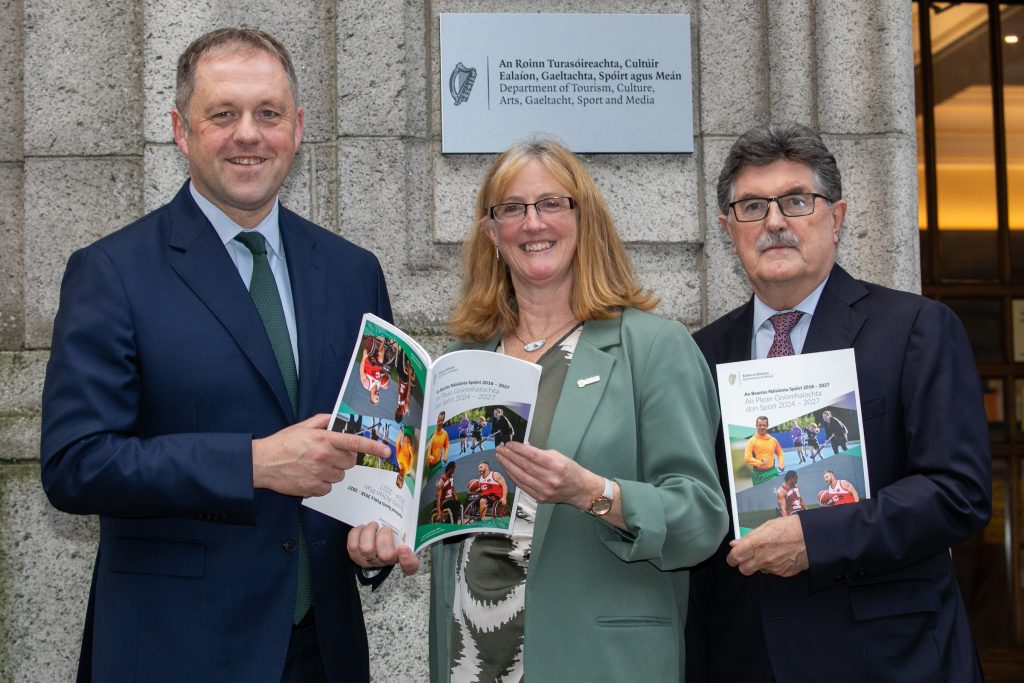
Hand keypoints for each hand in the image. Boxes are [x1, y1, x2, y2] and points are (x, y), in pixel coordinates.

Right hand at [252, 414, 390, 496]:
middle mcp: (324, 456)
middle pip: (350, 462)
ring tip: (314, 465)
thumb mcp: (303, 426)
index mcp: (324, 439)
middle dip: (343, 459)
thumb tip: (340, 419)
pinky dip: (322, 484)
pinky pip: (328, 488)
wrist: (262, 463)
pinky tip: (309, 476)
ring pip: (340, 476)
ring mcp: (319, 474)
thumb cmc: (282, 443)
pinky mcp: (312, 488)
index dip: (373, 447)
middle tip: (327, 455)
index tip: (386, 451)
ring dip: (332, 472)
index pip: (355, 443)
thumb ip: (324, 420)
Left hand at [347, 522, 419, 575]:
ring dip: (369, 532)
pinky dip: (357, 532)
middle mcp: (386, 562)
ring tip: (373, 526)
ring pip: (367, 549)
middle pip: (386, 555)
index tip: (403, 547)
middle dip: (384, 536)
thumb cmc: (388, 532)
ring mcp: (370, 561)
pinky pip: (353, 545)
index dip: (407, 560)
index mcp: (403, 556)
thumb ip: (405, 528)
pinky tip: (362, 529)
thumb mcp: (400, 530)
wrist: (372, 534)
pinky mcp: (355, 556)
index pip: (411, 566)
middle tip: (385, 527)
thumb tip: (403, 518)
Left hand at [495, 442, 600, 508]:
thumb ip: (540, 452)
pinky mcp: (539, 498)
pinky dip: (513, 476)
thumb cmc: (570, 470)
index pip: (532, 455)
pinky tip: (507, 469)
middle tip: (500, 449)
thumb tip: (522, 446)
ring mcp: (544, 490)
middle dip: (510, 456)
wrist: (580, 489)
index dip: (518, 449)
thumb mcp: (558, 456)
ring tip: (500, 457)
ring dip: (508, 466)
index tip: (509, 444)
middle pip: (524, 466)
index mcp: (556, 466)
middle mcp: (550, 479)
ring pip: (520, 476)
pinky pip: (522, 486)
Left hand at [726, 514, 807, 576]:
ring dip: (759, 564)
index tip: (732, 557)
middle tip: (748, 557)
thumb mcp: (766, 526)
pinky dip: (773, 566)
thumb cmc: (790, 527)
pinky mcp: (783, 573)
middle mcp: (764, 558)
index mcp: (757, 543)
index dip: (731, 558)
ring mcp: (774, 568)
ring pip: (759, 570)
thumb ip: (748, 537)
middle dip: (743, 564)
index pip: (735, 557)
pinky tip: (780, 556)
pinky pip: (772, 572)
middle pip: (744, 570)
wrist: (813, 537)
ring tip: (770, 552)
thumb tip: (734, 544)